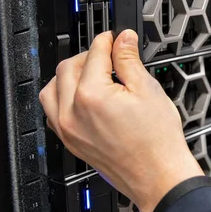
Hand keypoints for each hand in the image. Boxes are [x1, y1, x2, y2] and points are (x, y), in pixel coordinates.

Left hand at [39, 30, 202, 211]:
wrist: (157, 174)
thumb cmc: (156, 140)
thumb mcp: (148, 90)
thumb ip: (129, 60)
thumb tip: (123, 39)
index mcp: (91, 95)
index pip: (94, 54)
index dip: (108, 40)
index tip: (116, 37)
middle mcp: (72, 112)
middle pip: (68, 67)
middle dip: (88, 55)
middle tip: (109, 53)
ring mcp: (67, 129)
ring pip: (52, 89)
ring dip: (68, 75)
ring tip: (93, 73)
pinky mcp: (69, 141)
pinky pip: (52, 112)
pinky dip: (62, 97)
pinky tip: (82, 96)